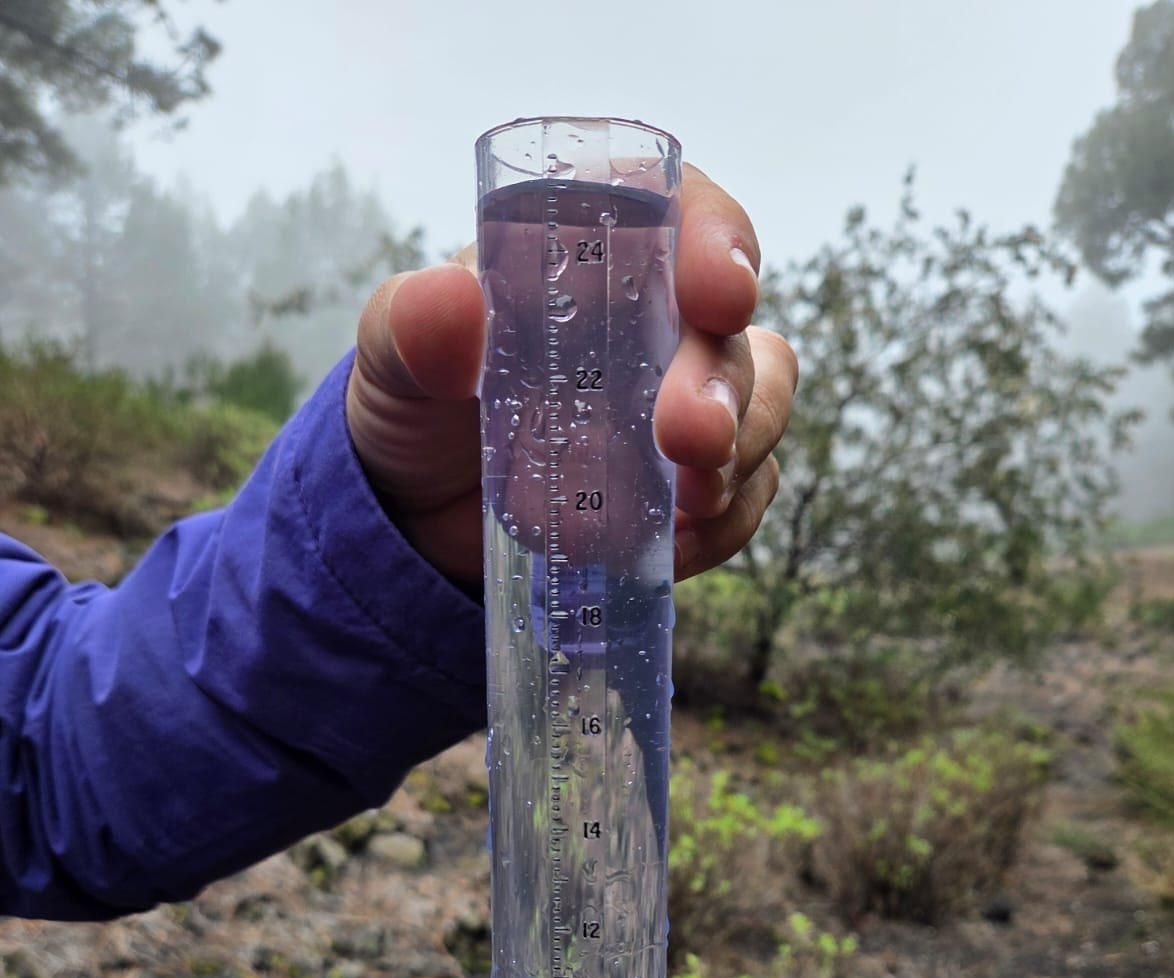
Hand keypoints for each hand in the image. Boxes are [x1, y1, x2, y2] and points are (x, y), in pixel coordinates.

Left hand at [347, 165, 797, 589]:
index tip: (721, 292)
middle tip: (689, 438)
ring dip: (740, 455)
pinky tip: (672, 548)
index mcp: (595, 256)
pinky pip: (744, 500)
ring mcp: (684, 404)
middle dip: (724, 384)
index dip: (717, 239)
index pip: (680, 212)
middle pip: (732, 331)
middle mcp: (658, 323)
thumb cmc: (416, 406)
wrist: (420, 516)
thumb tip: (449, 298)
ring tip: (690, 502)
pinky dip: (722, 527)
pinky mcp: (692, 486)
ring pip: (761, 409)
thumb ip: (411, 328)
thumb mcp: (391, 363)